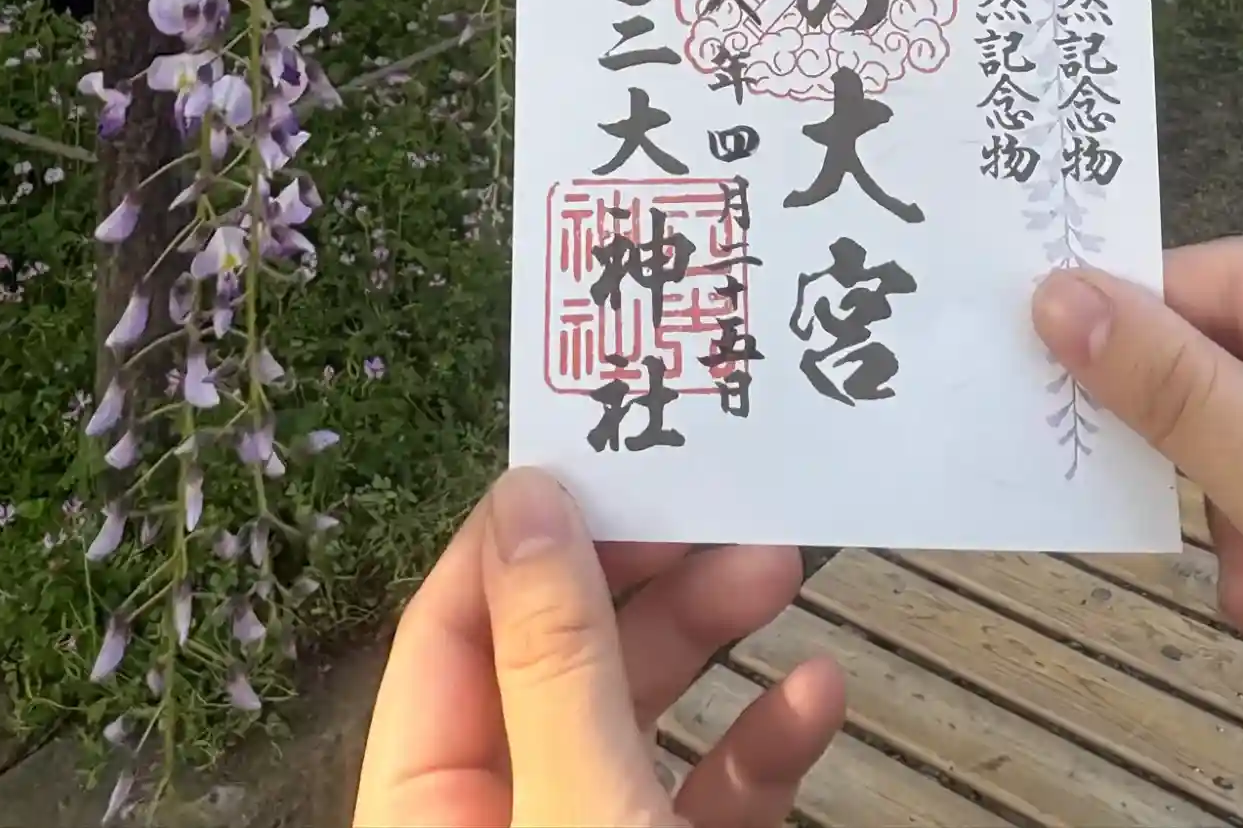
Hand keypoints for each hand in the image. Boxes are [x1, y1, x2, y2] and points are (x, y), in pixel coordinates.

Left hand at [353, 466, 845, 827]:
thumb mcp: (579, 806)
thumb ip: (554, 661)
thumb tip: (526, 499)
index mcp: (426, 811)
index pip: (448, 633)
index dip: (517, 536)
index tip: (599, 452)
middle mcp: (500, 818)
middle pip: (556, 658)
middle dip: (643, 575)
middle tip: (713, 497)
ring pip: (637, 714)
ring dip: (711, 636)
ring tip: (779, 565)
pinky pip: (704, 794)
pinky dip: (758, 744)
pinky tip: (815, 694)